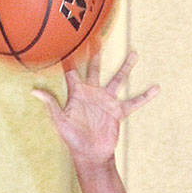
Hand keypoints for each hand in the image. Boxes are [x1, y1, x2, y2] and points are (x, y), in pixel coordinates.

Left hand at [32, 51, 157, 171]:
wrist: (90, 155)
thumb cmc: (72, 140)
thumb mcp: (60, 122)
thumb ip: (51, 104)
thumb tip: (34, 91)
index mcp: (77, 95)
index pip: (72, 73)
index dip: (69, 59)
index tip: (68, 42)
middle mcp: (92, 94)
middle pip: (94, 69)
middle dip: (95, 54)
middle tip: (97, 37)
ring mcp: (106, 102)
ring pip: (117, 79)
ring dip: (126, 67)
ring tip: (134, 53)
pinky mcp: (117, 112)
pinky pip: (134, 102)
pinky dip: (145, 96)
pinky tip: (156, 88)